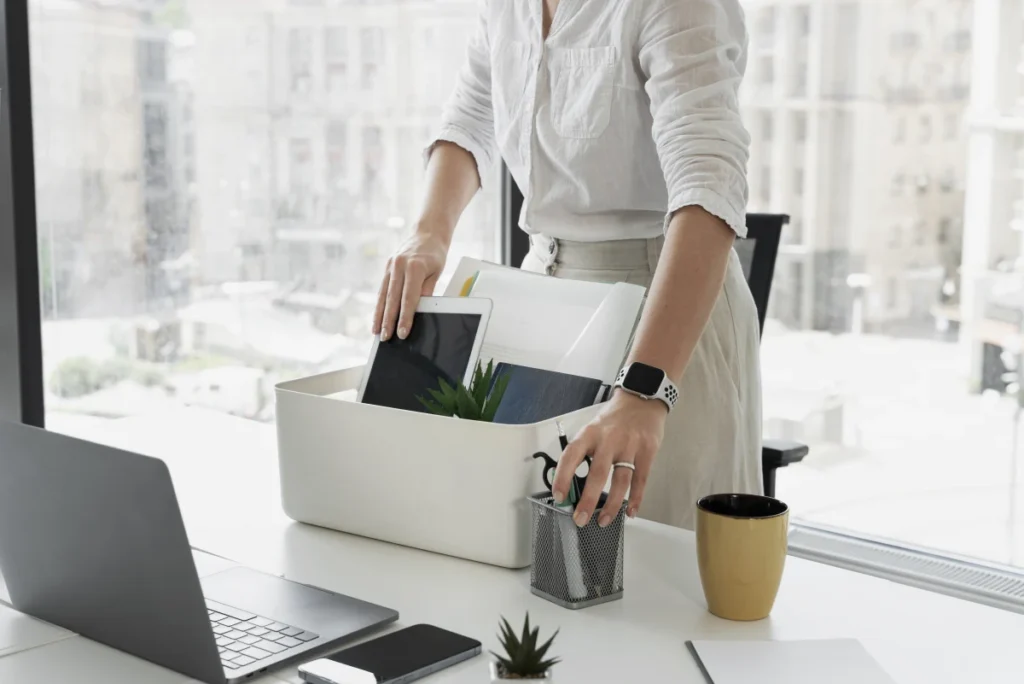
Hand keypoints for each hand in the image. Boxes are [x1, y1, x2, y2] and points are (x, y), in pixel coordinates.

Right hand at [372, 228, 448, 340]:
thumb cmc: (435, 254)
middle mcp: (400, 266)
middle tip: (385, 337)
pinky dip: (379, 304)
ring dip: (379, 315)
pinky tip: (377, 316)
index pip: (409, 298)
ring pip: (383, 295)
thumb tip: (420, 311)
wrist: (427, 232)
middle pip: (393, 299)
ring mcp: (391, 266)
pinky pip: (382, 289)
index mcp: (415, 267)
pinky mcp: (387, 267)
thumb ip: (427, 290)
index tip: (402, 333)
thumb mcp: (437, 271)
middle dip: (388, 320)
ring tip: (376, 331)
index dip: (405, 317)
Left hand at [553, 390, 667, 527]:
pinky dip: (635, 498)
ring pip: (620, 480)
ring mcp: (630, 445)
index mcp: (590, 433)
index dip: (563, 477)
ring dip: (612, 505)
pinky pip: (641, 480)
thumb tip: (569, 484)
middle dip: (587, 500)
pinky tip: (630, 511)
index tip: (559, 496)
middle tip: (580, 518)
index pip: (571, 455)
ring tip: (603, 520)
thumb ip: (584, 453)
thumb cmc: (614, 420)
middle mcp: (609, 439)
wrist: (641, 400)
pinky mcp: (647, 451)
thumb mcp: (593, 429)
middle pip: (597, 474)